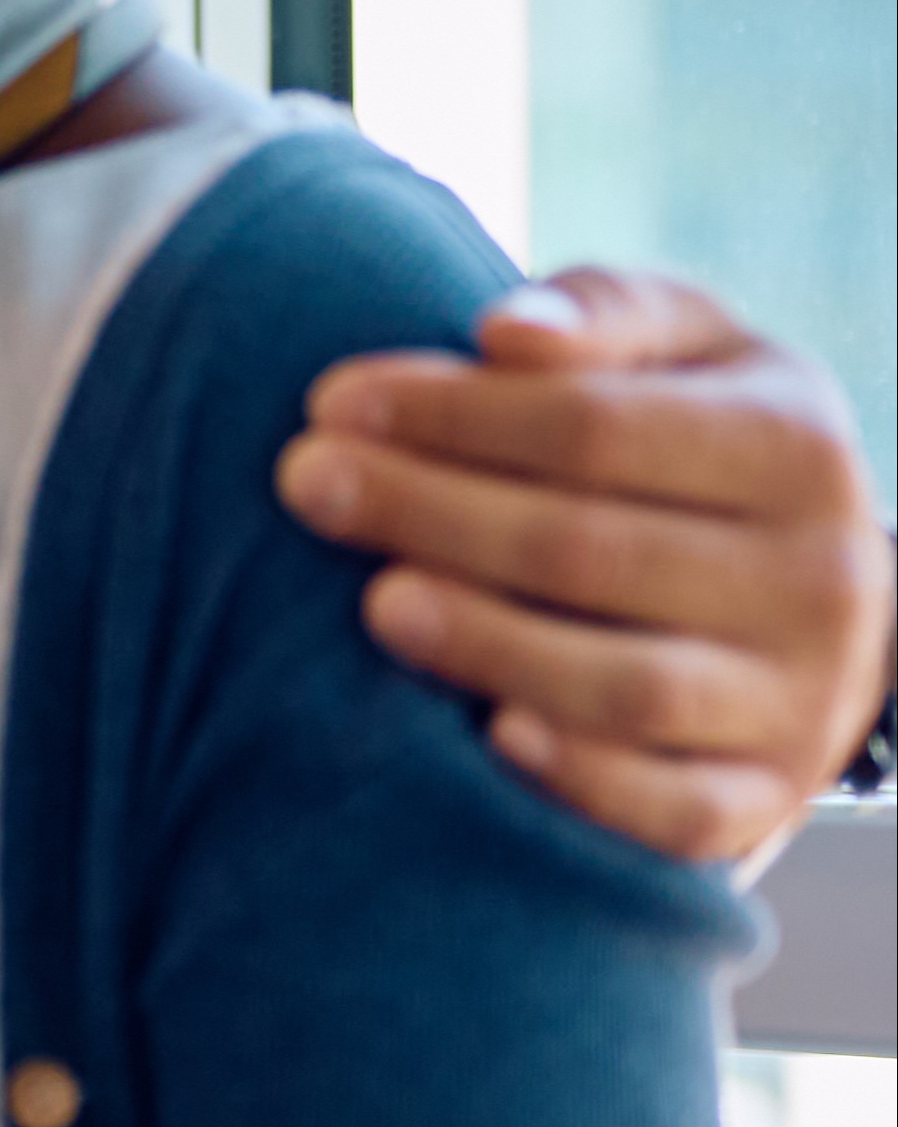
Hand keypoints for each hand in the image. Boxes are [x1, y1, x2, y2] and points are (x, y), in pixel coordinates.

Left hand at [277, 267, 894, 860]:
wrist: (803, 590)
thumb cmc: (691, 439)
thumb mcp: (681, 351)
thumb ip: (602, 314)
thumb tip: (509, 333)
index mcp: (796, 445)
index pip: (599, 427)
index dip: (452, 415)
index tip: (330, 402)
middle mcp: (820, 578)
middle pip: (592, 550)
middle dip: (431, 513)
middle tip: (306, 484)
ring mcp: (800, 699)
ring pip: (629, 687)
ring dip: (487, 645)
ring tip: (373, 602)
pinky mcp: (765, 799)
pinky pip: (676, 811)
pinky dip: (583, 779)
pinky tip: (489, 735)